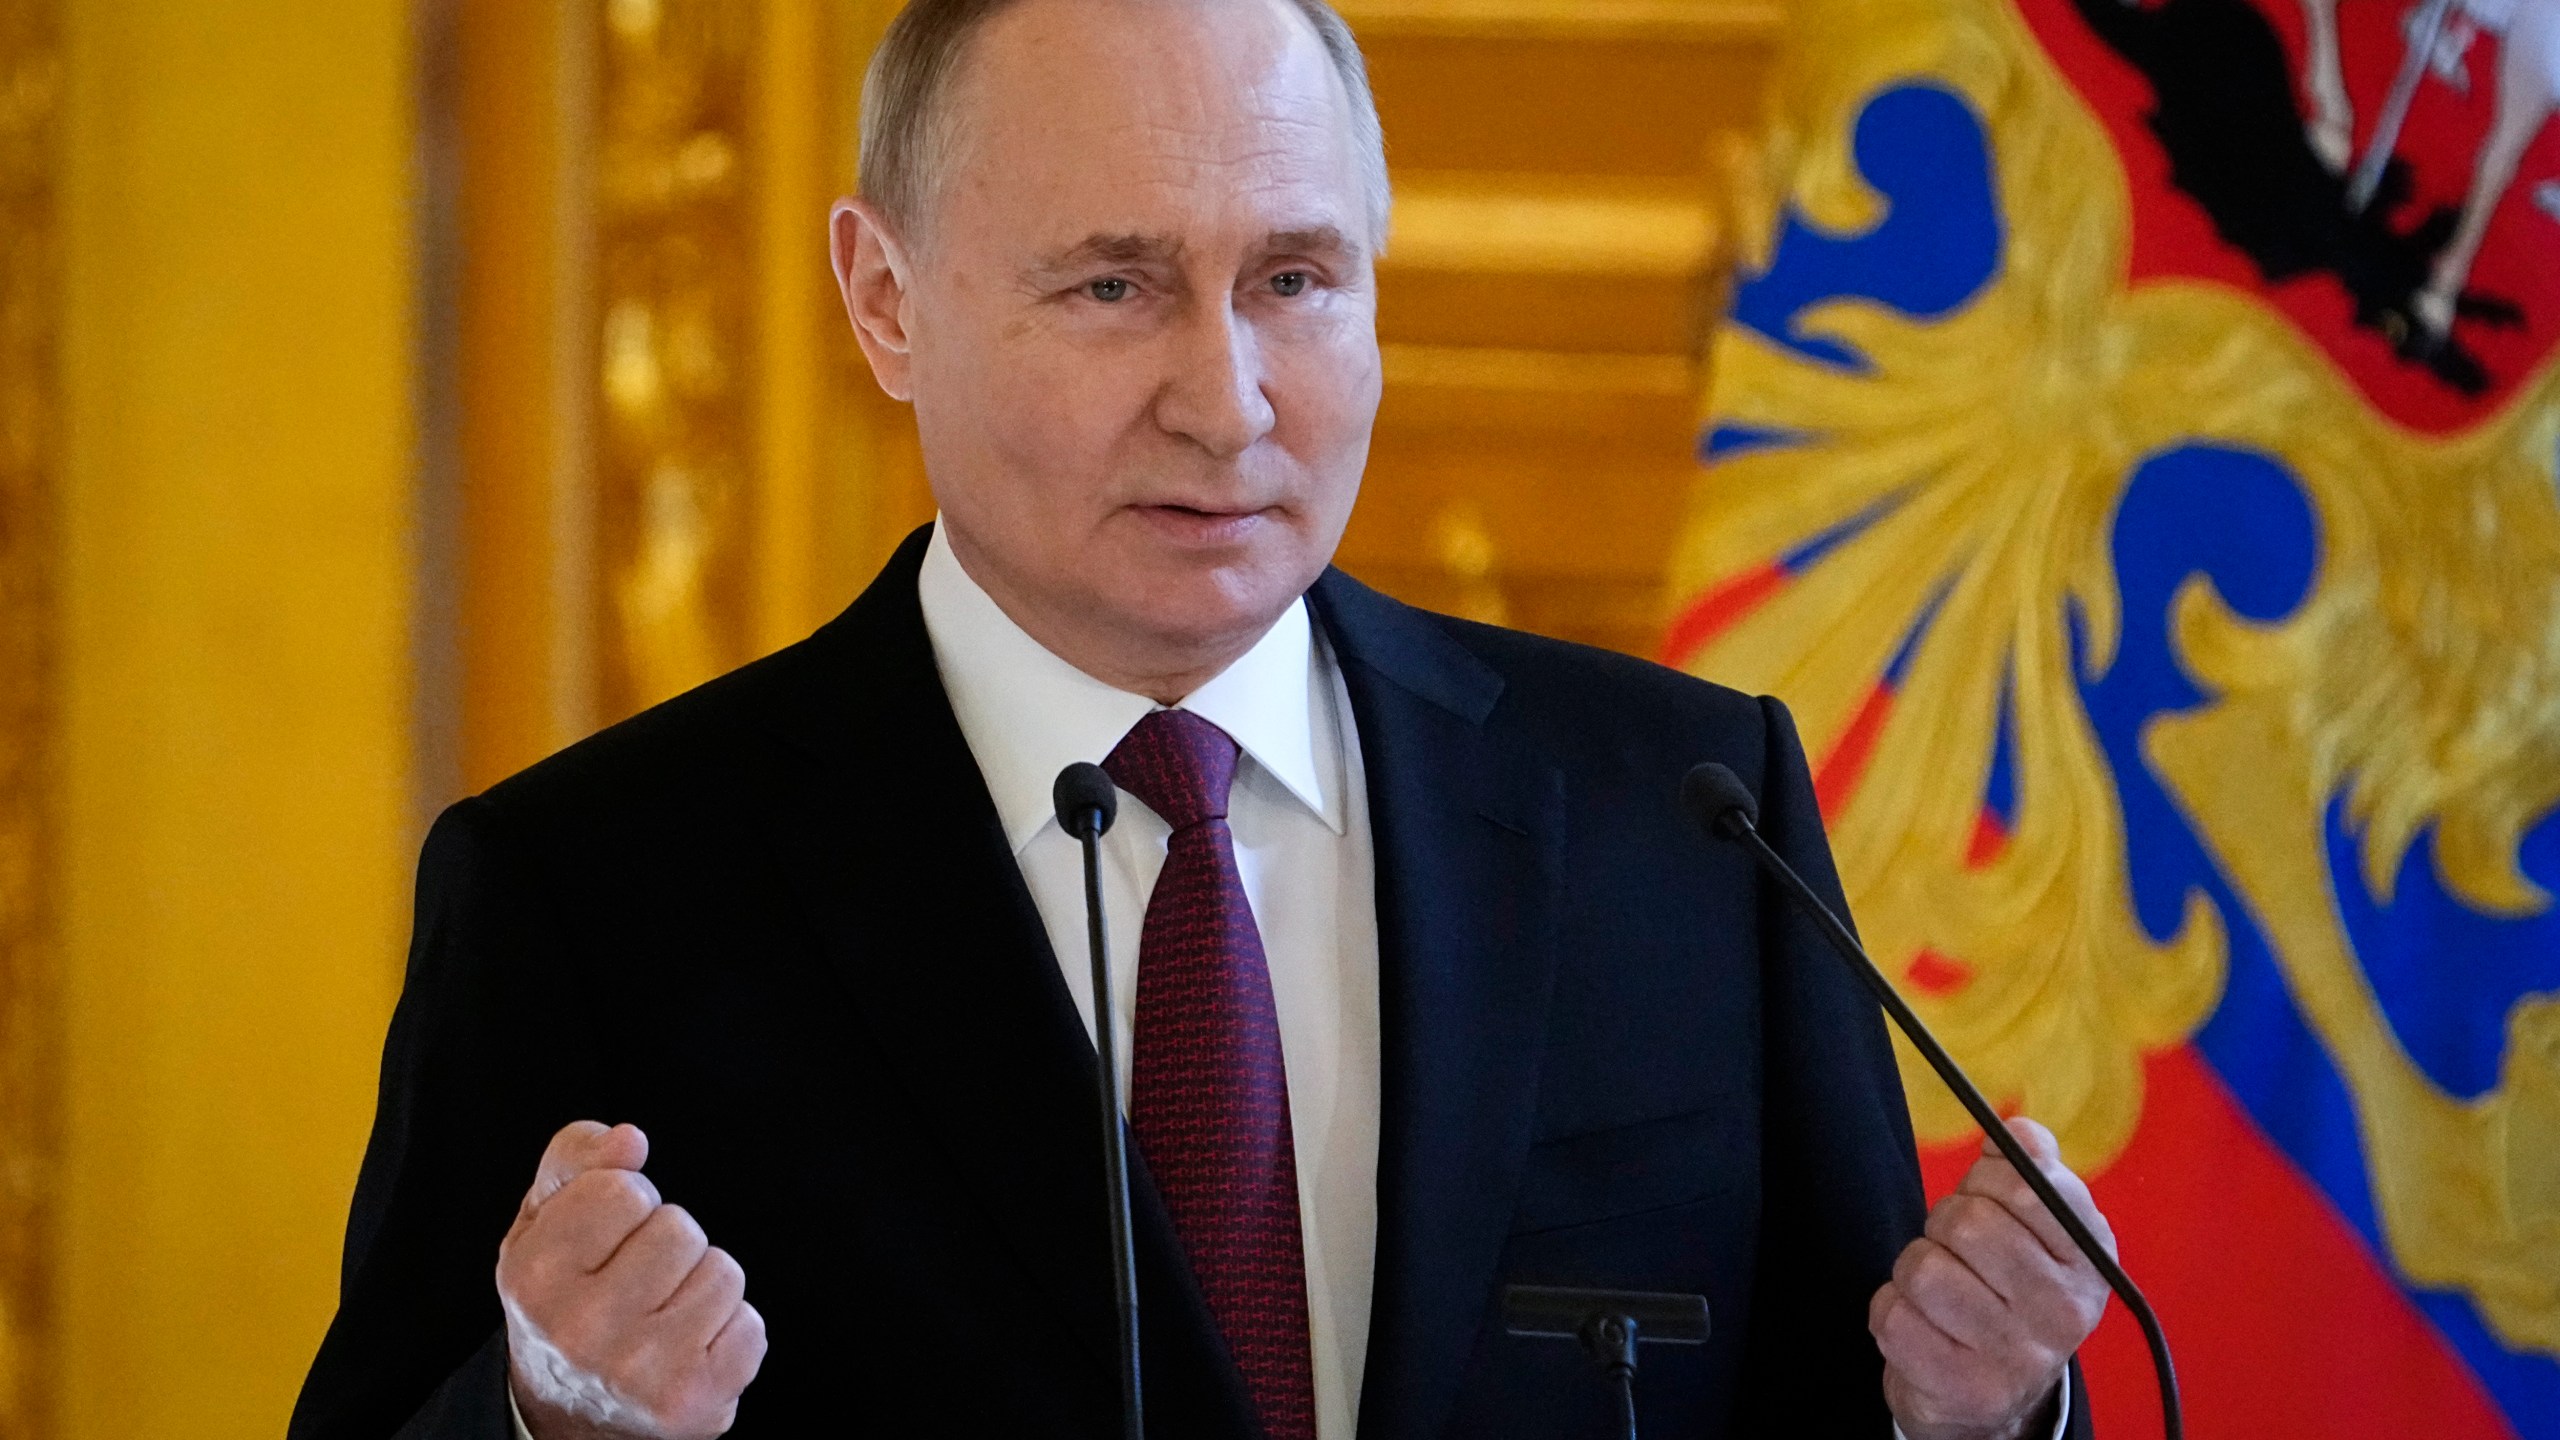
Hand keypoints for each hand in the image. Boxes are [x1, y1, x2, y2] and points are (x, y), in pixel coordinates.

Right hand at [497, 1122, 767, 1439]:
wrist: (570, 1414)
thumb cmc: (565, 1297)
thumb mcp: (544, 1222)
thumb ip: (575, 1161)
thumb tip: (629, 1139)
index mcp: (533, 1276)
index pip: (623, 1189)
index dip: (626, 1203)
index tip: (605, 1239)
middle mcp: (578, 1329)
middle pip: (680, 1229)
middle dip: (667, 1245)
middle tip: (634, 1284)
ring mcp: (638, 1371)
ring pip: (722, 1273)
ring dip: (701, 1286)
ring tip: (659, 1317)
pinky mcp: (690, 1401)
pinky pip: (750, 1325)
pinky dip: (728, 1332)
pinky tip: (686, 1350)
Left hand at [1871, 1117, 2111, 1439]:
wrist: (1997, 1399)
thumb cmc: (2008, 1290)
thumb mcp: (2038, 1229)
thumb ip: (2027, 1169)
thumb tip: (2018, 1131)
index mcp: (2089, 1258)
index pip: (2026, 1183)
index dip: (1986, 1177)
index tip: (1985, 1196)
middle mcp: (2064, 1311)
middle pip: (1968, 1222)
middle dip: (1942, 1224)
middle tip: (1955, 1250)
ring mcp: (2017, 1356)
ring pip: (1924, 1267)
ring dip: (1912, 1269)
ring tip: (1937, 1290)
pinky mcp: (1966, 1389)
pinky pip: (1894, 1315)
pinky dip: (1892, 1310)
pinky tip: (1922, 1324)